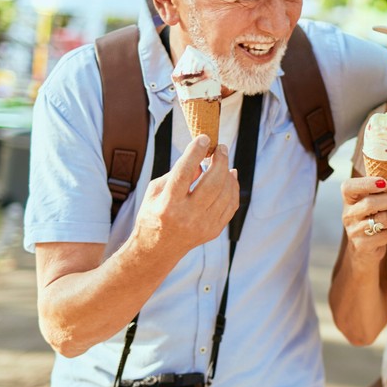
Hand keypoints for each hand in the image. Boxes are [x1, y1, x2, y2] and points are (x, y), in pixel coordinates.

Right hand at [133, 135, 239, 257]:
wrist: (157, 249)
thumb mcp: (155, 190)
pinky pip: (231, 205)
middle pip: (213, 183)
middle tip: (221, 148)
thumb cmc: (154, 213)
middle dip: (220, 160)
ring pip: (226, 193)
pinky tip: (229, 177)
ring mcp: (203, 225)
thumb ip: (177, 173)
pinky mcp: (213, 231)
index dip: (196, 152)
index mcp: (167, 204)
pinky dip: (233, 188)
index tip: (205, 138)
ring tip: (223, 161)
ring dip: (228, 173)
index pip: (184, 173)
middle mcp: (186, 216)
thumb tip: (202, 160)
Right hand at [341, 176, 386, 263]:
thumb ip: (378, 189)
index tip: (384, 182)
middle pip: (370, 203)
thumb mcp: (369, 201)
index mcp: (349, 200)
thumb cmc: (371, 217)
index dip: (367, 183)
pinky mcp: (363, 245)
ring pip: (383, 219)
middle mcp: (348, 214)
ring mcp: (354, 231)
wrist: (363, 248)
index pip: (348, 187)